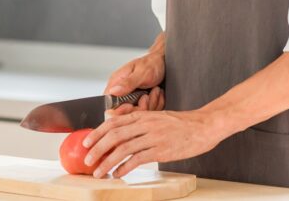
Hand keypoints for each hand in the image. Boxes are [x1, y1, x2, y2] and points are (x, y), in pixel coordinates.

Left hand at [83, 109, 223, 178]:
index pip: (113, 122)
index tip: (85, 142)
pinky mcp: (161, 150)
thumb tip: (114, 124)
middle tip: (87, 160)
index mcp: (142, 115)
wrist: (203, 126)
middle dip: (97, 149)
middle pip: (114, 136)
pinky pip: (137, 159)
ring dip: (107, 162)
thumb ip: (137, 121)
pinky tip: (118, 174)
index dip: (96, 132)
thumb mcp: (156, 116)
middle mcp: (145, 124)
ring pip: (123, 149)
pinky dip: (124, 168)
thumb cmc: (180, 124)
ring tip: (99, 172)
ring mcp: (153, 137)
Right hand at [103, 52, 165, 115]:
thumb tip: (113, 91)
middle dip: (141, 107)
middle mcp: (122, 92)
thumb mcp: (141, 73)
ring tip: (155, 90)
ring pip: (138, 113)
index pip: (110, 104)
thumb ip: (127, 83)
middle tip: (148, 96)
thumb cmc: (152, 63)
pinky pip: (148, 111)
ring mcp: (132, 98)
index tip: (131, 106)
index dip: (120, 109)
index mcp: (116, 83)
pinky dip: (156, 104)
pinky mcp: (141, 102)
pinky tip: (158, 93)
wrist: (164, 62)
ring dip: (151, 104)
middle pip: (125, 113)